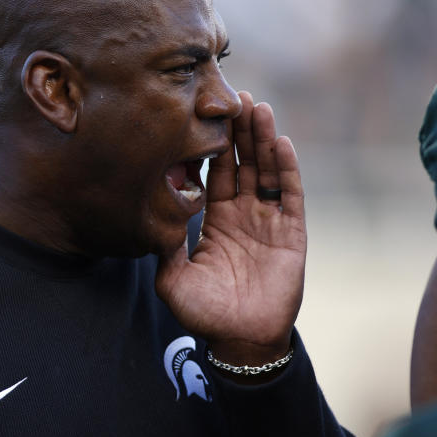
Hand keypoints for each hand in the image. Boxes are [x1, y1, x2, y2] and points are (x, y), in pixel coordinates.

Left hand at [155, 91, 305, 366]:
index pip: (216, 173)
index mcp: (215, 219)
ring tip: (258, 108)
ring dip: (263, 140)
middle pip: (243, 162)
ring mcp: (269, 220)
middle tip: (235, 96)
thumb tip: (146, 217)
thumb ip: (162, 247)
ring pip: (267, 171)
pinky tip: (280, 143)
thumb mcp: (172, 279)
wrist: (241, 340)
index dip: (213, 145)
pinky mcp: (291, 232)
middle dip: (239, 131)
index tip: (206, 115)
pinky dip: (287, 169)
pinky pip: (290, 195)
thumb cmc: (206, 312)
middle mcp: (243, 214)